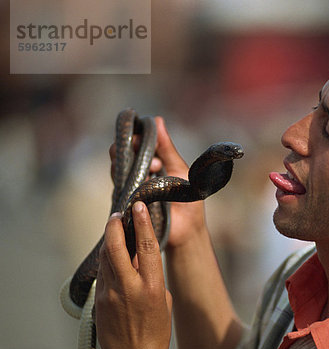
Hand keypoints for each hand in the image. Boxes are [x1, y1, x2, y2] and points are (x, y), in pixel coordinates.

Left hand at [95, 202, 171, 348]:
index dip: (142, 222)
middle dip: (115, 225)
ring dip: (109, 241)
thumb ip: (152, 277)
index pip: (146, 245)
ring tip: (115, 231)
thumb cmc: (157, 333)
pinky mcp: (99, 303)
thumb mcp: (162, 300)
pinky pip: (102, 275)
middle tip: (118, 214)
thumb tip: (141, 259)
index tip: (139, 205)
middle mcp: (129, 287)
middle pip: (115, 246)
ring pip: (105, 258)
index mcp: (152, 286)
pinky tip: (112, 258)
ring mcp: (110, 295)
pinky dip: (107, 262)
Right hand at [109, 116, 206, 247]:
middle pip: (122, 156)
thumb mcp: (178, 168)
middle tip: (143, 150)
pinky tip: (139, 179)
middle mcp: (138, 176)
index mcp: (150, 164)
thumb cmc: (188, 199)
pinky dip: (128, 182)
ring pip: (119, 171)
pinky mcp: (128, 205)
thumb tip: (157, 120)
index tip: (144, 138)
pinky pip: (121, 190)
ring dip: (130, 164)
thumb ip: (167, 147)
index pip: (134, 145)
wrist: (188, 229)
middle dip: (129, 149)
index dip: (137, 139)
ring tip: (148, 164)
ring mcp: (131, 190)